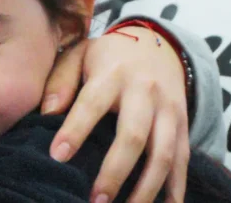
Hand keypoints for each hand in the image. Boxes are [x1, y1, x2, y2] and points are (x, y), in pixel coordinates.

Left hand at [41, 28, 188, 202]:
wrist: (157, 44)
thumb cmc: (108, 56)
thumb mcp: (80, 54)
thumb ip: (61, 81)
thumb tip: (47, 113)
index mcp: (112, 73)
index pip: (92, 103)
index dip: (75, 130)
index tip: (57, 157)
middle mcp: (145, 91)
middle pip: (133, 136)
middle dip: (115, 172)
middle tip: (95, 201)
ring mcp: (169, 109)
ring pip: (163, 154)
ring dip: (146, 189)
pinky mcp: (183, 124)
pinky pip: (183, 160)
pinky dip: (176, 188)